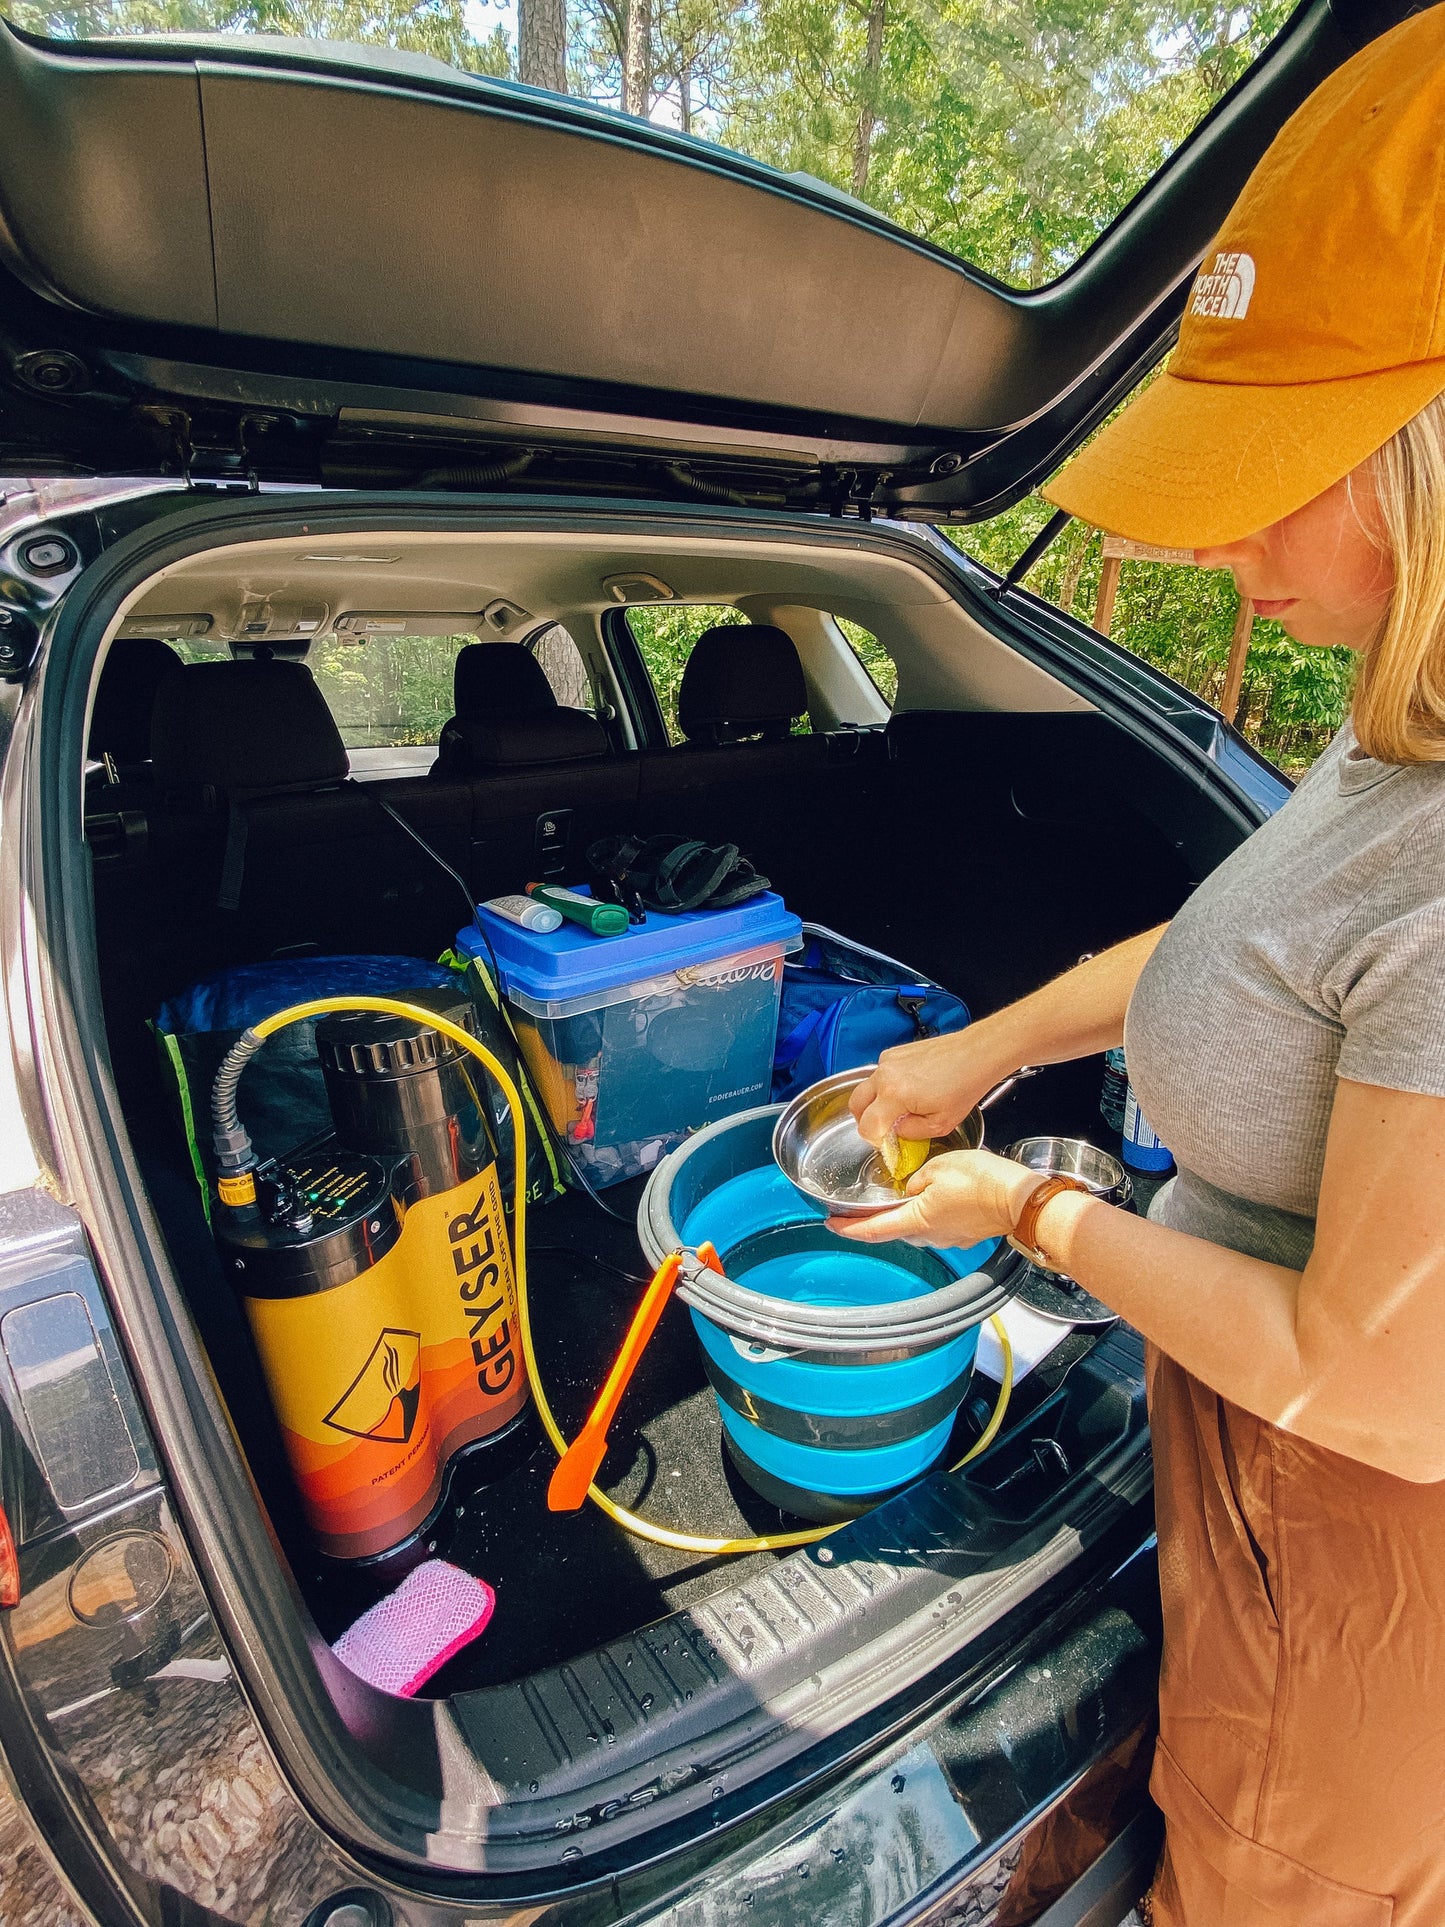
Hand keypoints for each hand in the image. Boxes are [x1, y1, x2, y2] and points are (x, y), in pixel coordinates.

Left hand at [827, 1148, 1034, 1248]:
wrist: (1020, 1199)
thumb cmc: (983, 1181)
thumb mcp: (938, 1167)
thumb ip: (916, 1177)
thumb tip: (910, 1186)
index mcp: (917, 1220)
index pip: (873, 1230)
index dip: (848, 1228)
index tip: (832, 1223)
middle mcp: (930, 1235)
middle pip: (894, 1229)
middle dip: (877, 1219)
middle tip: (860, 1207)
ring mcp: (949, 1238)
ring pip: (917, 1226)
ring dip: (904, 1215)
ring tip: (896, 1198)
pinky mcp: (965, 1233)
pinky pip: (938, 1224)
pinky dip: (928, 1212)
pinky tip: (932, 1197)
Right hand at [849, 1029, 1012, 1146]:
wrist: (975, 1054)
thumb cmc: (964, 1084)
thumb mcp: (940, 1124)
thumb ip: (910, 1133)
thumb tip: (896, 1132)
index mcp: (894, 1095)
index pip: (866, 1126)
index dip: (875, 1139)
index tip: (886, 1142)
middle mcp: (885, 1075)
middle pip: (855, 1105)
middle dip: (865, 1120)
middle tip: (884, 1128)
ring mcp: (887, 1061)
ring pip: (866, 1088)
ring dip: (875, 1102)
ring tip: (900, 1108)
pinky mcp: (893, 1052)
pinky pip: (879, 1074)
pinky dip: (886, 1086)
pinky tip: (908, 1089)